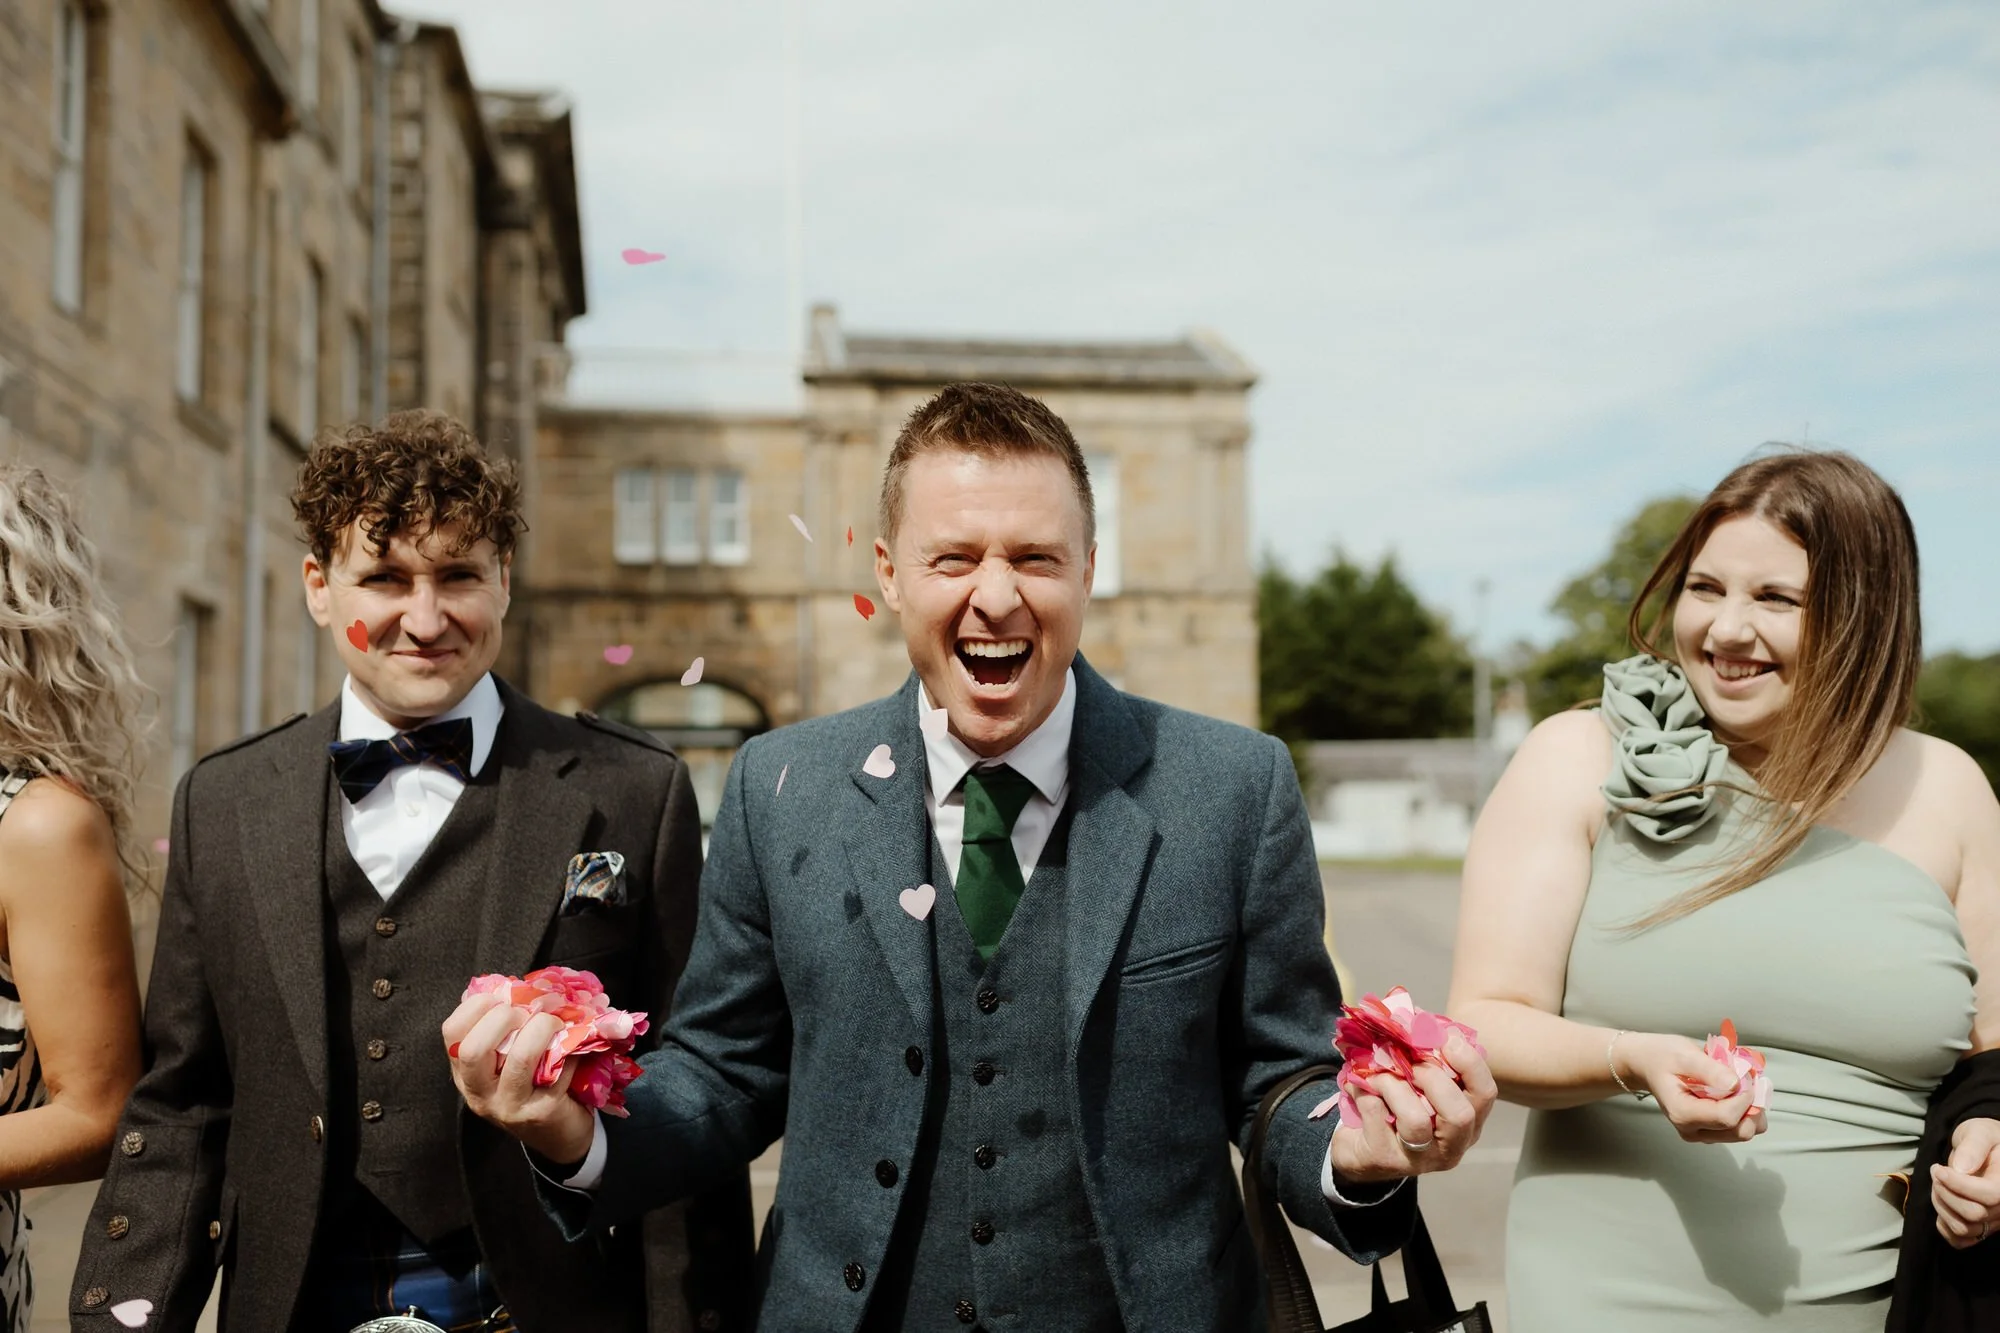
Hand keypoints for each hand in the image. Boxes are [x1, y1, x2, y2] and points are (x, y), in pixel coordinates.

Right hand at [442, 991, 594, 1165]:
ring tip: (555, 1023)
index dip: (474, 1006)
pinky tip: (576, 1046)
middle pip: (473, 1049)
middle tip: (527, 1012)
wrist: (559, 1135)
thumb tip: (514, 987)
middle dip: (503, 1017)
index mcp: (465, 1075)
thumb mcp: (506, 1061)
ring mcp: (509, 1107)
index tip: (500, 997)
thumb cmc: (532, 1086)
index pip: (451, 1034)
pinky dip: (571, 1049)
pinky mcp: (542, 1112)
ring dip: (542, 1028)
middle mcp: (479, 1094)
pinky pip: (557, 1069)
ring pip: (519, 1058)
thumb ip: (503, 1030)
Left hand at [1329, 1031, 1497, 1185]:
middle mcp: (1451, 1146)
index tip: (1446, 1037)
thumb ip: (1426, 1055)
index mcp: (1468, 1122)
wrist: (1360, 1149)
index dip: (1469, 1062)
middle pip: (1459, 1114)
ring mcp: (1419, 1158)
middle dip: (1432, 1077)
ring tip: (1377, 1073)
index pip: (1485, 1093)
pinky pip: (1376, 1117)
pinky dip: (1363, 1091)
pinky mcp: (1385, 1159)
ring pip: (1415, 1120)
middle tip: (1409, 1060)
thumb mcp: (1418, 1083)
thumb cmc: (1397, 1108)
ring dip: (1393, 1085)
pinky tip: (1356, 1083)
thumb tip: (1415, 1015)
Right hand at [1616, 1030, 1767, 1144]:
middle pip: (1741, 1131)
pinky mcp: (1711, 1131)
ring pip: (1745, 1132)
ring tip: (1742, 1083)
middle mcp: (1693, 1130)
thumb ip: (1709, 1069)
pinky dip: (1748, 1110)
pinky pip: (1741, 1127)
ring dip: (1753, 1107)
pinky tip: (1738, 1092)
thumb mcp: (1683, 1053)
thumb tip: (1736, 1084)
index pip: (1727, 1117)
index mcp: (1682, 1113)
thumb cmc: (1663, 1056)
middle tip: (1747, 1078)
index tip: (1745, 1074)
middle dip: (1752, 1105)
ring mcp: (1703, 1133)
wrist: (1647, 1064)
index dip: (1744, 1096)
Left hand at [1931, 1116, 1999, 1248]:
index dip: (1959, 1185)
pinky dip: (1944, 1226)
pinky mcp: (1981, 1228)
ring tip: (1938, 1185)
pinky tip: (1942, 1205)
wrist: (1985, 1149)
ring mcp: (1994, 1221)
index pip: (1990, 1195)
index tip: (1938, 1169)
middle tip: (1937, 1173)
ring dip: (1941, 1207)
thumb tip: (1961, 1169)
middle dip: (1946, 1193)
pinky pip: (1960, 1240)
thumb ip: (1973, 1147)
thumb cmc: (1984, 1138)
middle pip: (1974, 1214)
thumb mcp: (1980, 1132)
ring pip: (1964, 1229)